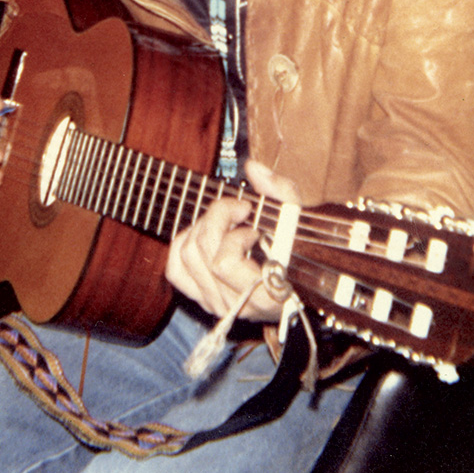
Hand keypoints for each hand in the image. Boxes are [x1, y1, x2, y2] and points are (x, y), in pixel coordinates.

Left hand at [165, 160, 300, 321]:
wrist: (296, 278)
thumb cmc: (299, 249)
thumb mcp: (298, 217)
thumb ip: (281, 191)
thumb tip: (253, 168)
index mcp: (266, 293)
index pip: (224, 262)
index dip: (232, 231)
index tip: (249, 213)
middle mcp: (236, 304)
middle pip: (201, 251)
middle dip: (217, 218)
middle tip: (238, 210)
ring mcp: (216, 302)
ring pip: (187, 254)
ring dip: (204, 226)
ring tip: (226, 223)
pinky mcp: (201, 297)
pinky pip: (175, 268)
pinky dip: (185, 243)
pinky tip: (205, 233)